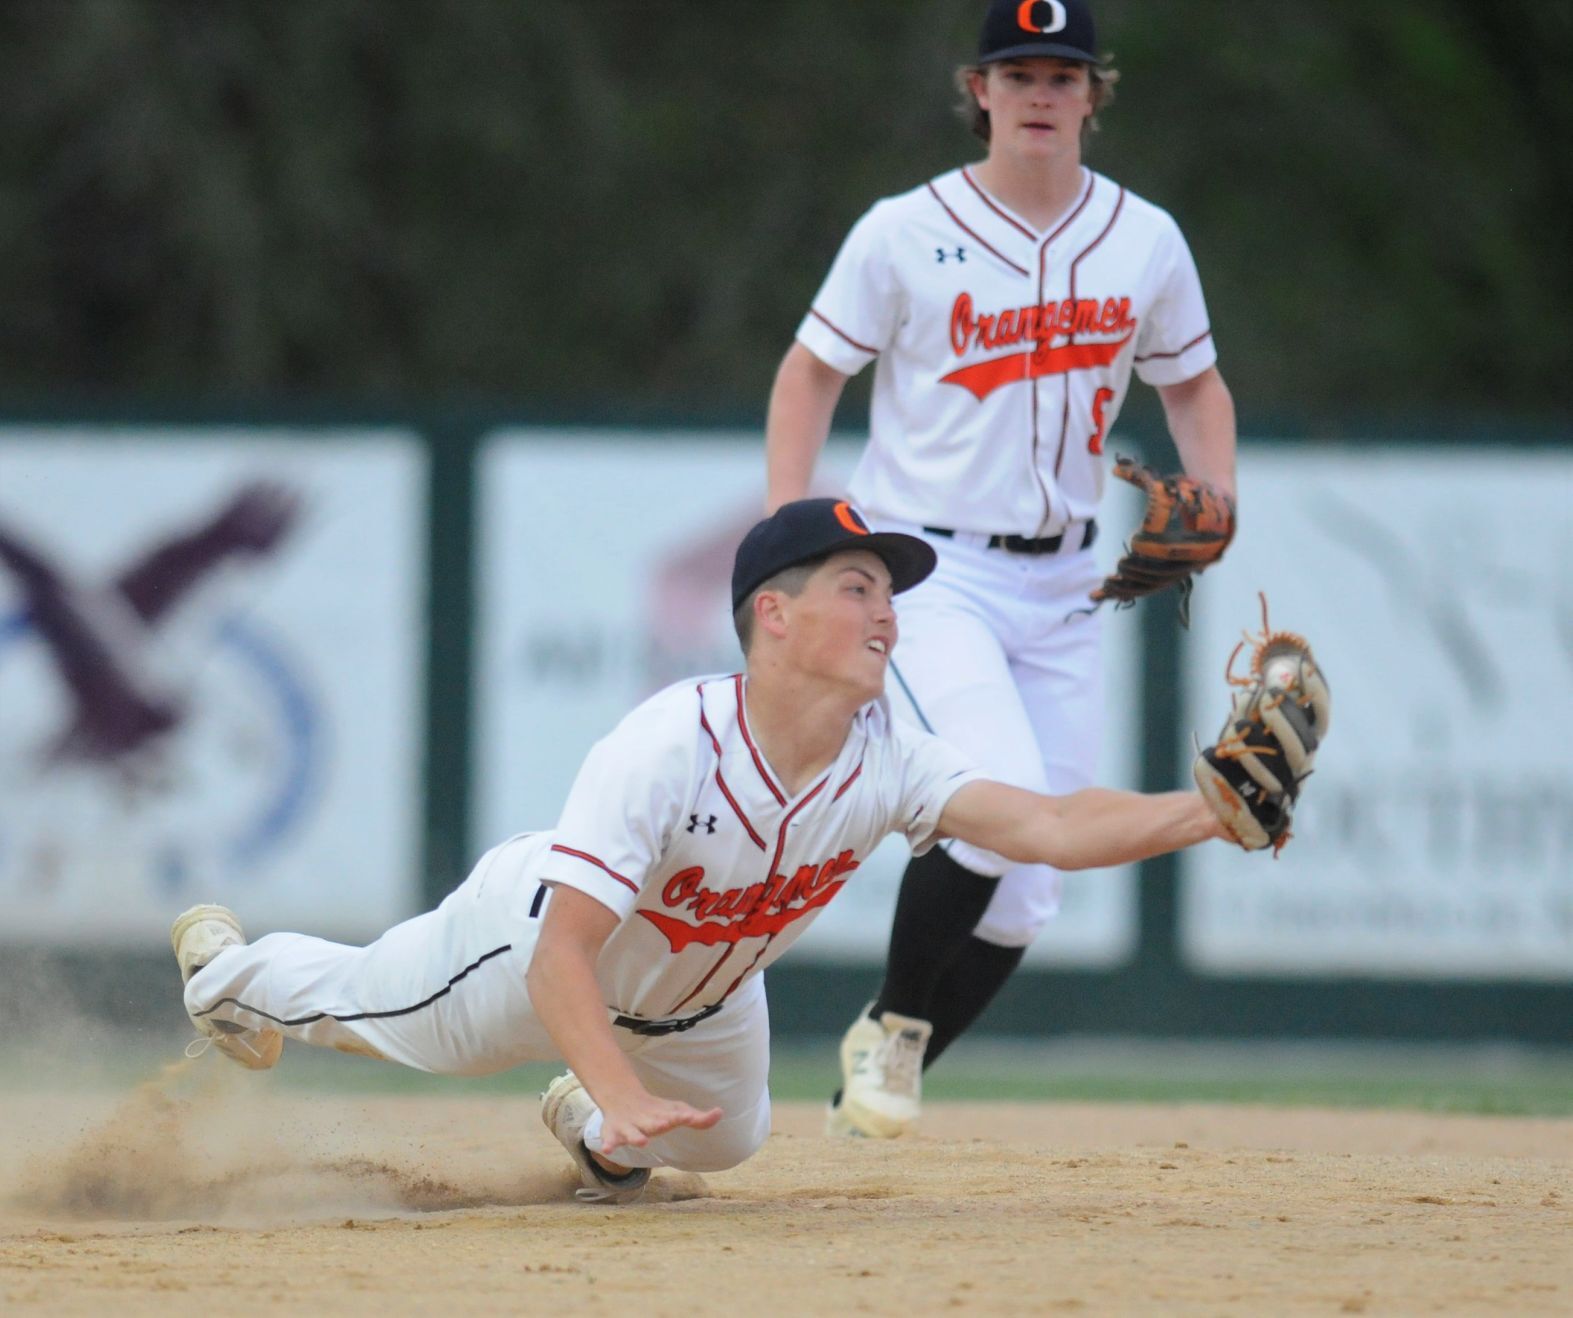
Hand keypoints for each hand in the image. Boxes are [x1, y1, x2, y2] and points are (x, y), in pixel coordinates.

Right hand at [594, 1087, 722, 1157]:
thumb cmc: (657, 1111)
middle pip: (653, 1124)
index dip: (681, 1117)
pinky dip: (608, 1144)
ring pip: (631, 1133)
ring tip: (641, 1142)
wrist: (622, 1098)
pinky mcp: (613, 1133)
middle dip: (658, 1125)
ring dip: (636, 1137)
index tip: (689, 1117)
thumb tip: (720, 1113)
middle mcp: (646, 1121)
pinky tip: (608, 1150)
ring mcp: (629, 1127)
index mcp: (663, 1117)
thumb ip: (699, 1119)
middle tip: (665, 1124)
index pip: (674, 1117)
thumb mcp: (678, 1113)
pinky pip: (609, 1140)